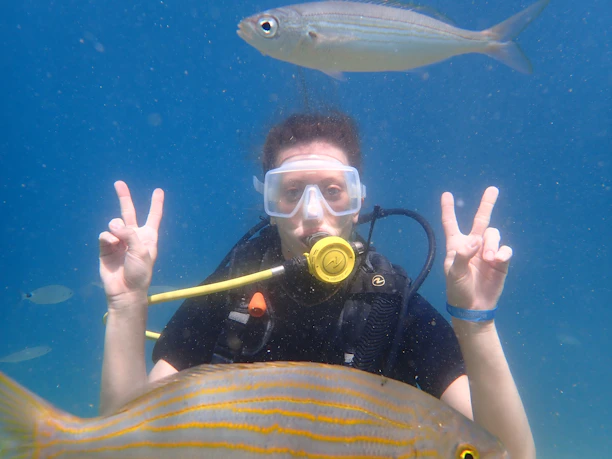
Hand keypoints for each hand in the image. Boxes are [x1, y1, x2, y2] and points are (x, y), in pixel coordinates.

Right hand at [99, 181, 163, 307]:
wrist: (125, 290)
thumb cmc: (139, 272)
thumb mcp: (141, 251)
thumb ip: (129, 234)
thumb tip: (112, 223)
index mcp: (148, 236)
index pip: (154, 216)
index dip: (156, 203)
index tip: (158, 190)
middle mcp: (133, 236)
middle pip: (129, 212)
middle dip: (124, 197)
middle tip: (118, 183)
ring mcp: (119, 241)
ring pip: (114, 224)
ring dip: (116, 229)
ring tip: (119, 242)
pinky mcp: (106, 247)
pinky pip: (104, 235)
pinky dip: (108, 239)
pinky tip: (111, 246)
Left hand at [441, 186, 511, 310]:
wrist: (474, 306)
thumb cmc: (458, 289)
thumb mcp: (454, 273)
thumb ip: (462, 255)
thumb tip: (476, 239)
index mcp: (456, 245)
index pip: (451, 223)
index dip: (448, 209)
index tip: (446, 194)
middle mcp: (473, 245)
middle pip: (480, 220)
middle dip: (487, 204)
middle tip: (493, 189)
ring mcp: (487, 251)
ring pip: (494, 235)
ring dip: (492, 244)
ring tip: (488, 259)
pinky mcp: (501, 261)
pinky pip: (505, 249)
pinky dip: (502, 252)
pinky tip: (497, 260)